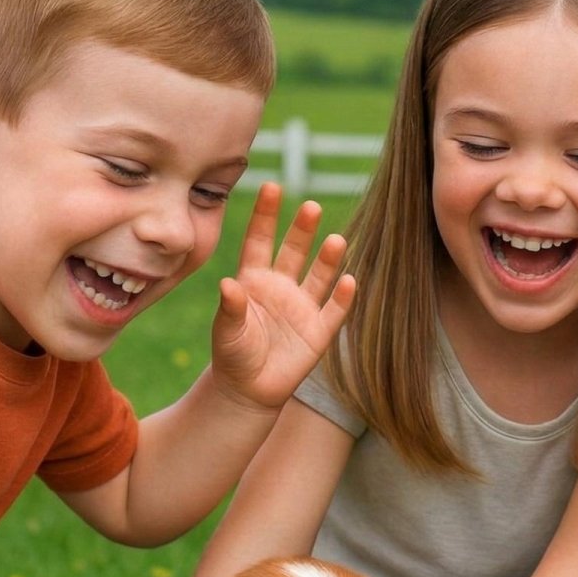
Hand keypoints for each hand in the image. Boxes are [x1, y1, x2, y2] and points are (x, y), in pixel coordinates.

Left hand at [210, 182, 355, 410]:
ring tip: (336, 240)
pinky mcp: (319, 331)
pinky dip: (343, 297)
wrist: (248, 389)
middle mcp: (281, 287)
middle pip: (294, 252)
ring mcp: (303, 308)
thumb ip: (231, 308)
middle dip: (302, 230)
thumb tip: (228, 285)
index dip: (266, 215)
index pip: (260, 241)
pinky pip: (334, 311)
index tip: (271, 186)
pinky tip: (350, 281)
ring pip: (319, 276)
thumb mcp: (227, 331)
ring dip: (328, 259)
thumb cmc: (232, 355)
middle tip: (311, 207)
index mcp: (254, 280)